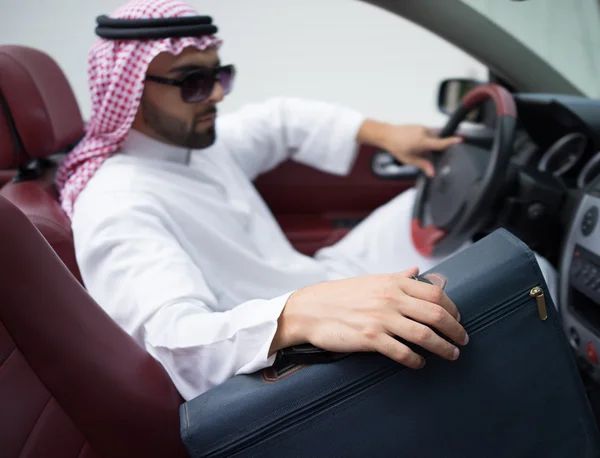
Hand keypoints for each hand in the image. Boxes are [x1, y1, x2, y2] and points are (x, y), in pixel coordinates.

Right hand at [270, 267, 468, 368]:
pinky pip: (403, 352)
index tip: (458, 320)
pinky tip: (420, 363)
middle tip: (462, 340)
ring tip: (451, 355)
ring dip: (443, 348)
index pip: (436, 293)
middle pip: (437, 314)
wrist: (310, 309)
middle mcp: (391, 298)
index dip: (453, 309)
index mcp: (393, 282)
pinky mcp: (370, 338)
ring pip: (425, 336)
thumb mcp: (371, 280)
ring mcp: (381, 319)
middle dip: (455, 330)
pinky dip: (416, 361)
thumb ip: (398, 277)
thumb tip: (418, 271)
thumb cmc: (340, 295)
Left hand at [358, 120, 461, 176]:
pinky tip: (414, 144)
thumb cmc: (396, 146)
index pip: (441, 142)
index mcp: (422, 141)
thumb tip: (432, 172)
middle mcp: (424, 132)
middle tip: (423, 154)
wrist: (387, 134)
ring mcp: (422, 127)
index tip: (462, 139)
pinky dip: (425, 140)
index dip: (452, 142)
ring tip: (415, 148)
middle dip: (434, 149)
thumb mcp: (409, 159)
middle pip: (437, 142)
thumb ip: (423, 165)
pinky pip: (428, 134)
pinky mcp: (420, 126)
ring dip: (428, 144)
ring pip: (432, 138)